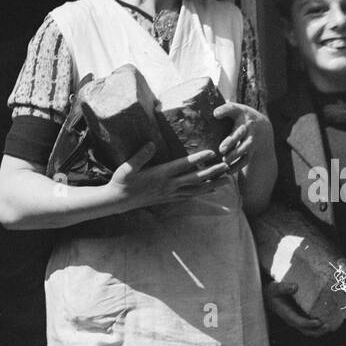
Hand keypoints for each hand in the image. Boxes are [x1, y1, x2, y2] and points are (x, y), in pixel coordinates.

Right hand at [105, 142, 227, 210]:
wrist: (118, 201)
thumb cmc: (122, 181)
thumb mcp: (127, 167)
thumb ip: (140, 156)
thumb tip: (151, 144)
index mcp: (160, 174)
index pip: (183, 165)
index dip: (198, 159)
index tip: (211, 152)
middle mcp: (168, 185)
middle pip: (195, 179)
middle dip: (212, 173)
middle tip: (227, 166)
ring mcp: (170, 194)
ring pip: (196, 190)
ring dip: (212, 185)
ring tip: (227, 180)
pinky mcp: (169, 199)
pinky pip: (189, 196)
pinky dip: (202, 193)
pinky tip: (211, 190)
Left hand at [214, 101, 269, 173]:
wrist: (263, 127)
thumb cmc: (241, 117)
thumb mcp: (235, 110)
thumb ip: (222, 109)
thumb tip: (197, 109)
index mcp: (241, 112)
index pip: (232, 108)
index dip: (224, 110)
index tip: (215, 113)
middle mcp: (248, 125)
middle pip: (240, 133)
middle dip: (231, 141)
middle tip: (221, 149)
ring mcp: (252, 138)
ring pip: (244, 148)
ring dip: (234, 155)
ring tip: (224, 160)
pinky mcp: (252, 150)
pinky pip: (246, 159)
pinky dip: (238, 166)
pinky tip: (228, 170)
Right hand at [263, 281, 331, 336]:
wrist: (270, 296)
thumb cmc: (273, 292)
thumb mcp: (275, 288)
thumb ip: (284, 287)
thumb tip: (295, 287)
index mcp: (287, 314)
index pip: (298, 322)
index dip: (308, 323)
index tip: (318, 321)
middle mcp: (293, 320)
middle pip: (306, 331)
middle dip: (318, 331)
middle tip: (328, 325)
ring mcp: (298, 320)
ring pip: (310, 331)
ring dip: (321, 330)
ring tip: (331, 325)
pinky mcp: (302, 317)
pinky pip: (312, 326)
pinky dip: (320, 326)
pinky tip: (330, 320)